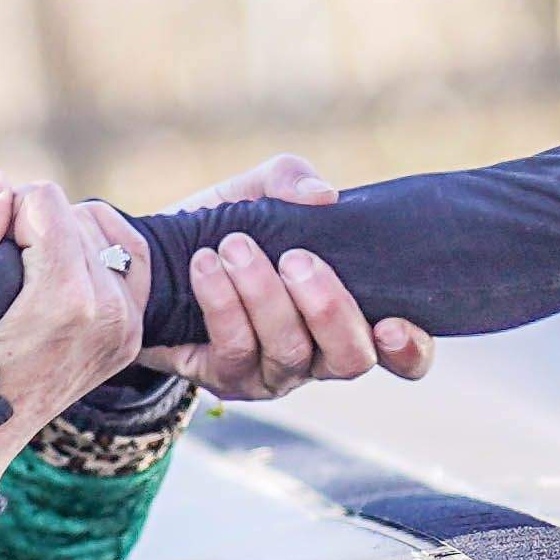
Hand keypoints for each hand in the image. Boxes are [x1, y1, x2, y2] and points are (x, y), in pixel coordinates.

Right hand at [0, 171, 140, 467]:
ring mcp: (127, 329)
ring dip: (61, 239)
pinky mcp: (132, 335)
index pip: (43, 199)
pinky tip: (63, 267)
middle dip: (33, 228)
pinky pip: (128, 259)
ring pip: (99, 230)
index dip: (3, 215)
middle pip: (73, 212)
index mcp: (64, 301)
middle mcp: (108, 315)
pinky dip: (95, 251)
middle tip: (2, 270)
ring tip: (26, 275)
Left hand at [156, 155, 428, 399]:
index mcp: (348, 314)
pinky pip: (234, 351)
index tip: (390, 322)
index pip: (404, 354)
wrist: (149, 258)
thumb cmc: (225, 227)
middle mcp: (320, 354)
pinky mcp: (226, 378)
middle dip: (327, 308)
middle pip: (350, 359)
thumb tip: (324, 194)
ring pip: (289, 353)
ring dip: (264, 296)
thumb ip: (290, 180)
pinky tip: (204, 264)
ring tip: (235, 247)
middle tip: (295, 259)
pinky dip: (221, 302)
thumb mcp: (257, 193)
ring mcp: (274, 373)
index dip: (410, 348)